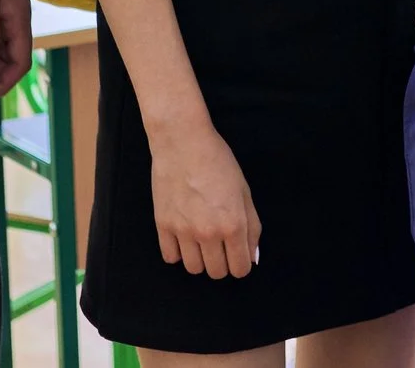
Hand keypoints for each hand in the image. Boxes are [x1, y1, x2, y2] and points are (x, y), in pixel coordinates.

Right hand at [149, 118, 262, 277]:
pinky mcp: (162, 226)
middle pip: (216, 273)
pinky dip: (179, 252)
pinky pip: (171, 257)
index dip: (241, 264)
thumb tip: (252, 257)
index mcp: (233, 225)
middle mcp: (208, 233)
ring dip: (200, 259)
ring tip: (201, 240)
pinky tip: (184, 236)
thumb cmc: (218, 162)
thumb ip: (252, 227)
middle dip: (222, 263)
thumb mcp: (244, 191)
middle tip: (220, 245)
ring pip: (193, 269)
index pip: (239, 269)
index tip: (238, 255)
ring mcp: (183, 231)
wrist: (183, 143)